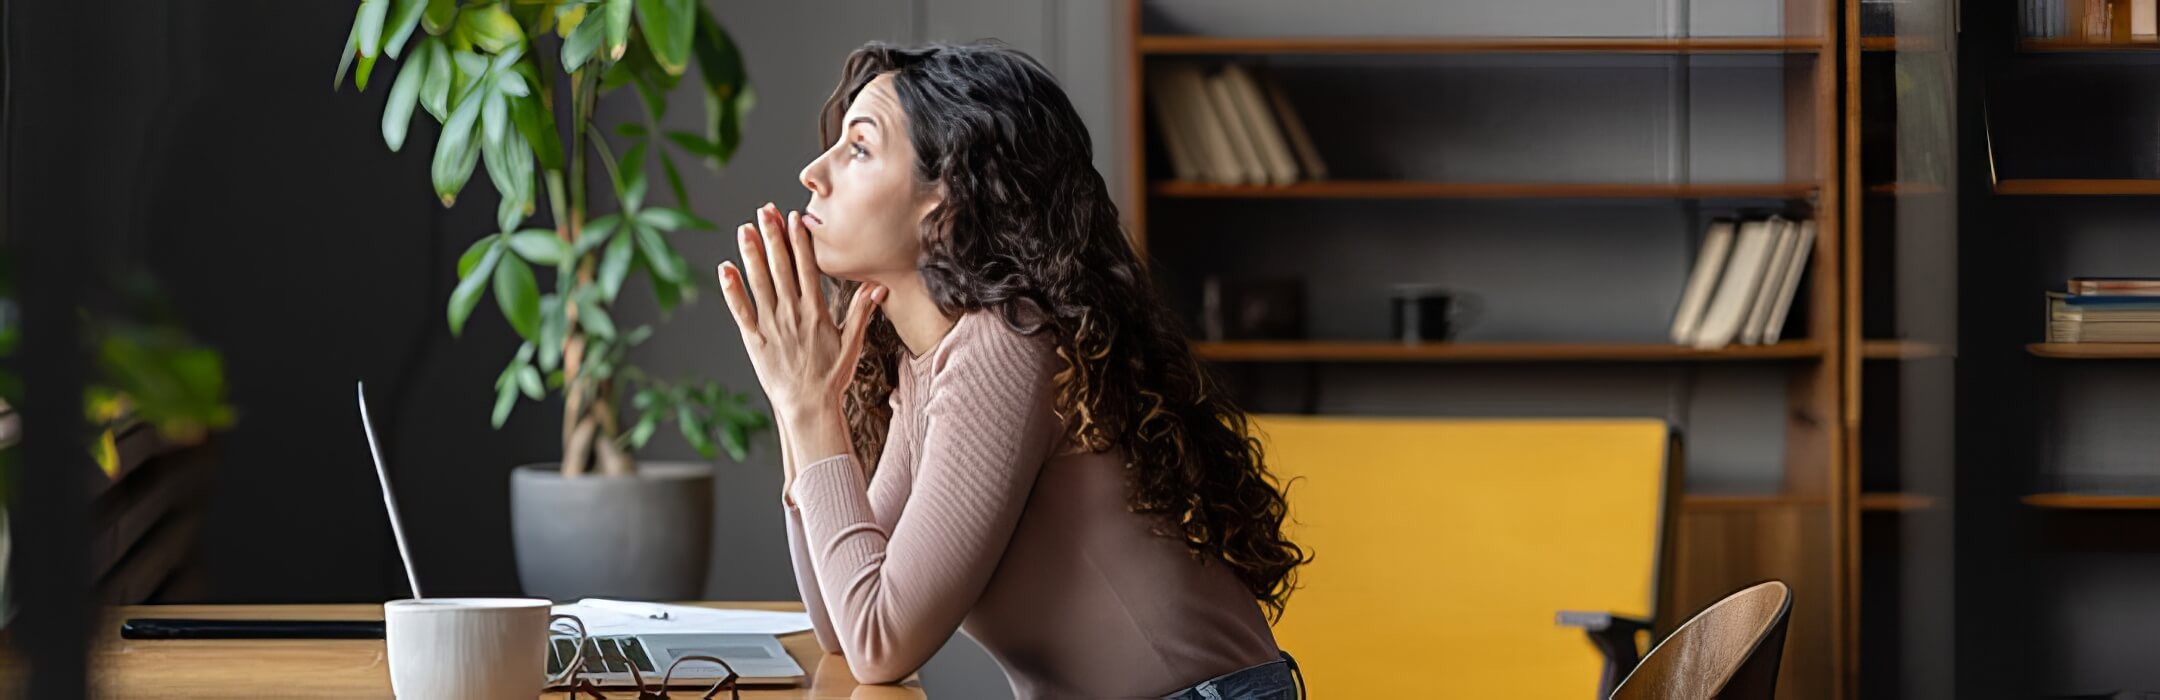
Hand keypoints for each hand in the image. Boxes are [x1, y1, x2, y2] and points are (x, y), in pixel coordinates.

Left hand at [718, 203, 886, 425]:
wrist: (809, 407)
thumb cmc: (831, 378)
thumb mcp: (853, 345)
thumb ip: (862, 312)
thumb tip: (877, 286)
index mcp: (816, 312)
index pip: (807, 268)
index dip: (800, 241)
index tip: (795, 218)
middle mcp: (792, 314)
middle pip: (780, 268)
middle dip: (772, 236)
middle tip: (765, 210)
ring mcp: (771, 326)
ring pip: (759, 283)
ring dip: (751, 254)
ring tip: (745, 229)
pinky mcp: (754, 340)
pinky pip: (740, 310)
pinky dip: (731, 289)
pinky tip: (725, 268)